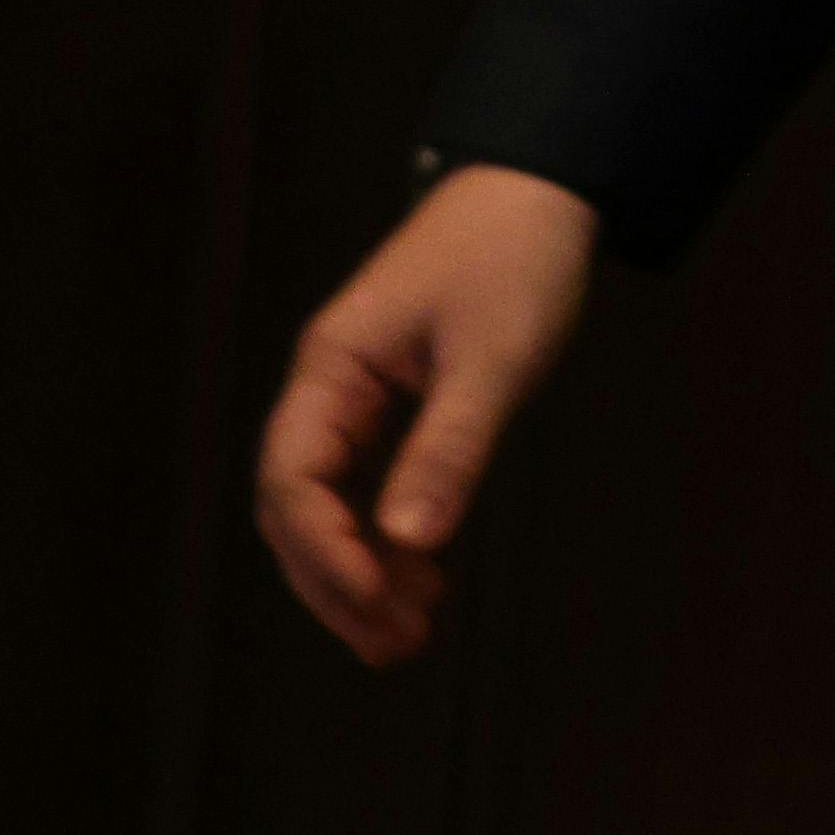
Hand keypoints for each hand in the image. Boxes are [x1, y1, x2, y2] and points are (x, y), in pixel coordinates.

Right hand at [255, 164, 600, 663]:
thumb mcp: (493, 356)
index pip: (293, 481)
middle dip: (338, 581)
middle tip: (394, 645)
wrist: (541, 189)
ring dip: (362, 571)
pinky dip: (390, 536)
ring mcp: (356, 397)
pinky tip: (423, 575)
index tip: (376, 602)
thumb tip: (407, 544)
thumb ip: (450, 446)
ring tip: (408, 634)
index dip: (324, 552)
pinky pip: (368, 485)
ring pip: (331, 505)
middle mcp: (328, 389)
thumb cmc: (516, 257)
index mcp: (330, 369)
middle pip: (299, 508)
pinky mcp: (393, 403)